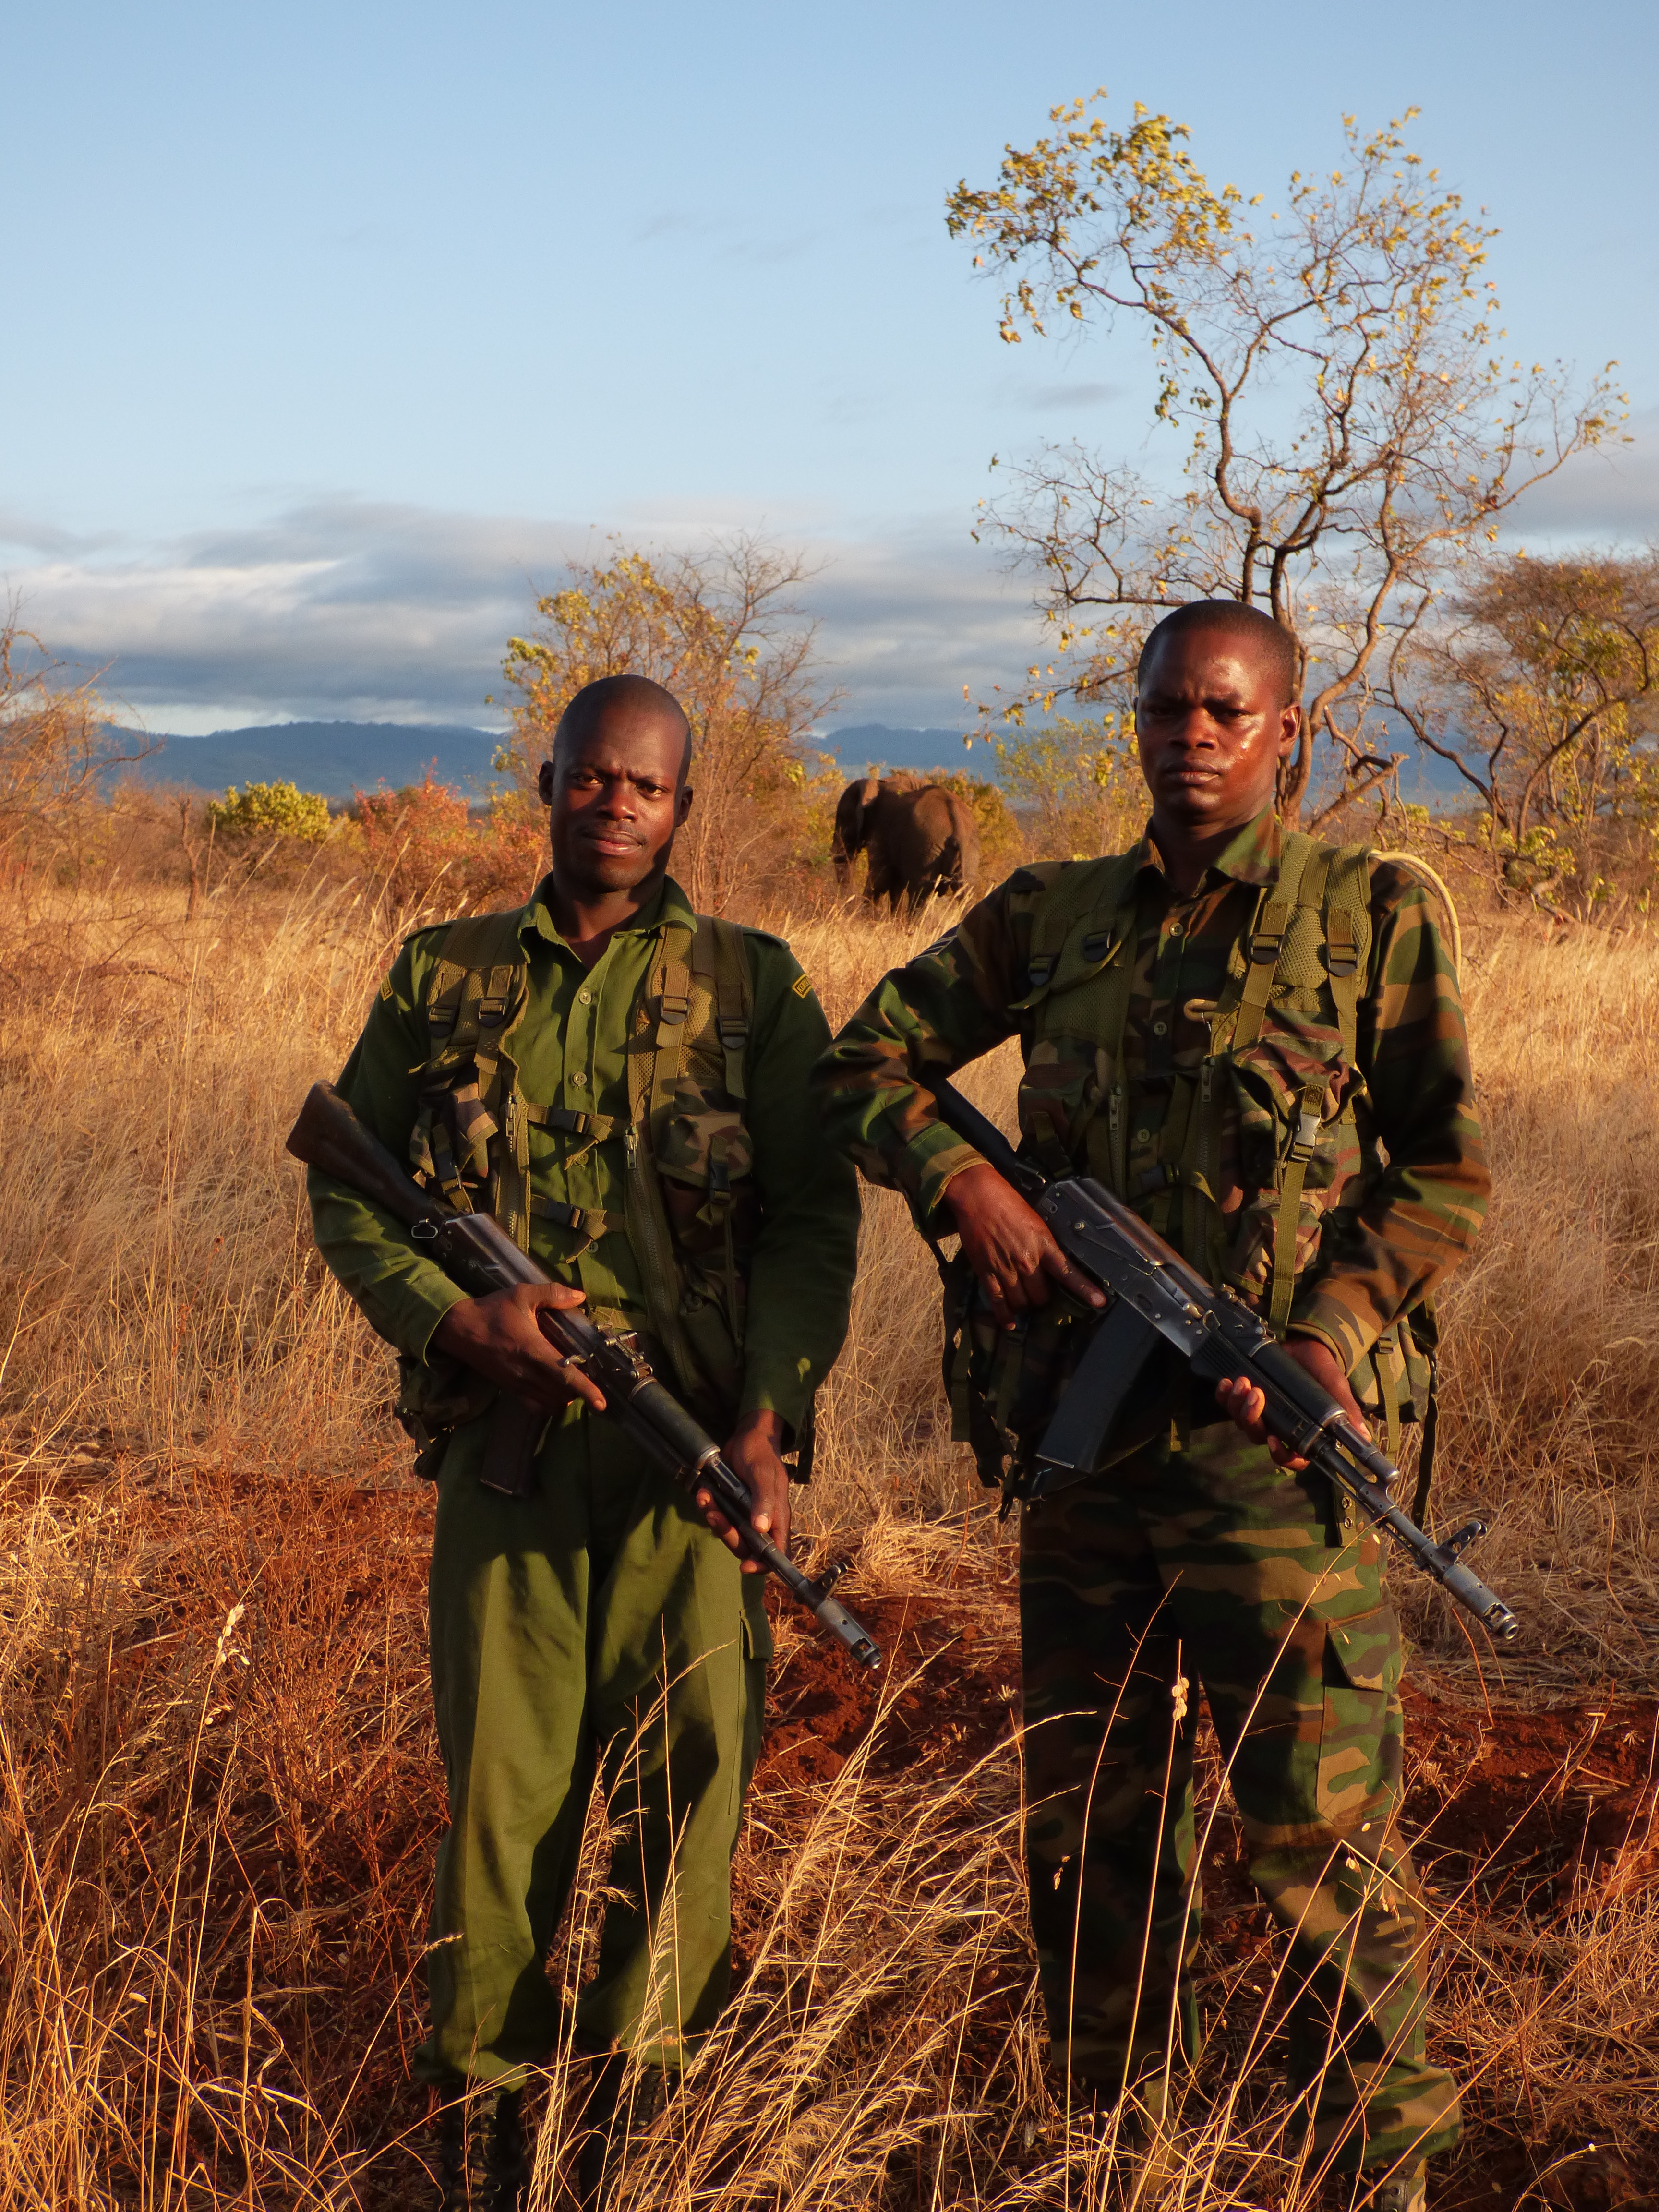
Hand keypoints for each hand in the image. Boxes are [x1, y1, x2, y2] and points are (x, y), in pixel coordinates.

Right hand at [431, 1283, 607, 1416]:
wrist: (458, 1329)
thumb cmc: (492, 1310)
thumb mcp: (521, 1294)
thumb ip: (552, 1294)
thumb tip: (580, 1296)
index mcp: (533, 1351)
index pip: (565, 1376)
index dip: (586, 1390)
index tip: (602, 1403)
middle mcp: (527, 1373)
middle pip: (561, 1394)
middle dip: (580, 1391)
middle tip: (592, 1378)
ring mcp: (517, 1385)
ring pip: (549, 1404)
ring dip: (565, 1398)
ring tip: (575, 1384)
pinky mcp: (509, 1389)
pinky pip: (534, 1406)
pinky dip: (549, 1405)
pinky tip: (555, 1392)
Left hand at [697, 1410, 789, 1572]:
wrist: (746, 1437)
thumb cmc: (760, 1454)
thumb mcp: (763, 1474)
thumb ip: (764, 1500)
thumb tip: (762, 1528)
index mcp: (777, 1516)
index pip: (776, 1551)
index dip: (763, 1564)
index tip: (745, 1566)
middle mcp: (762, 1520)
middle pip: (747, 1546)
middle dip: (729, 1536)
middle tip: (716, 1516)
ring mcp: (745, 1514)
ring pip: (730, 1533)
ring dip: (715, 1521)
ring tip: (706, 1500)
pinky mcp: (730, 1506)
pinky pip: (718, 1517)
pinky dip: (709, 1508)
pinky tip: (703, 1493)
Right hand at [945, 1162, 1105, 1330]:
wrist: (979, 1197)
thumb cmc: (1009, 1204)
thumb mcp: (1037, 1224)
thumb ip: (1046, 1246)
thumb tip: (1053, 1266)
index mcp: (1043, 1246)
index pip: (1068, 1273)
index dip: (1085, 1290)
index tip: (1100, 1302)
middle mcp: (1027, 1262)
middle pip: (1042, 1296)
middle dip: (1043, 1297)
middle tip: (1040, 1290)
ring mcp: (1006, 1270)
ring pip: (1022, 1303)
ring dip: (1025, 1305)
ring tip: (1024, 1298)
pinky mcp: (987, 1273)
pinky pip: (998, 1302)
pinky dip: (1004, 1315)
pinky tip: (1009, 1322)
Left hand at [1214, 1335, 1369, 1467]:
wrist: (1304, 1342)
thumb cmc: (1321, 1368)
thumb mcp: (1334, 1386)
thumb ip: (1345, 1409)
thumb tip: (1363, 1437)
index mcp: (1301, 1431)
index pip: (1291, 1458)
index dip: (1280, 1456)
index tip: (1273, 1441)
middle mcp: (1278, 1425)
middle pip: (1259, 1436)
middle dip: (1252, 1418)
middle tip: (1256, 1393)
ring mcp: (1260, 1411)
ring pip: (1241, 1420)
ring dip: (1238, 1404)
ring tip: (1243, 1381)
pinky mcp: (1244, 1395)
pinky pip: (1228, 1403)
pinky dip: (1224, 1394)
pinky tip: (1226, 1382)